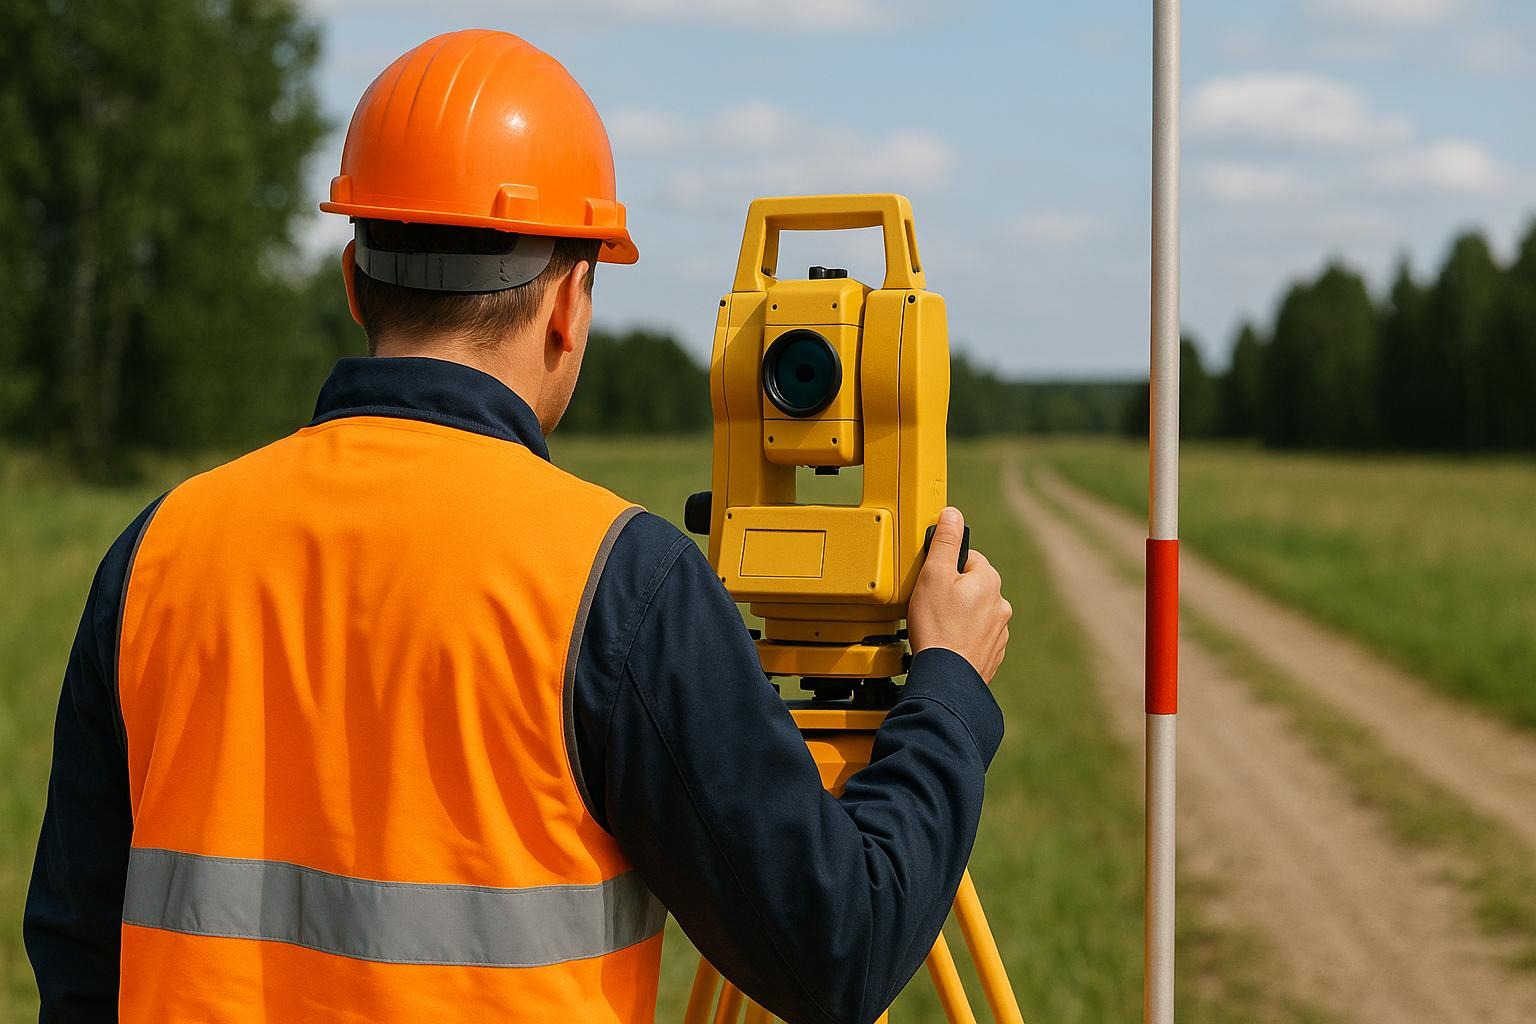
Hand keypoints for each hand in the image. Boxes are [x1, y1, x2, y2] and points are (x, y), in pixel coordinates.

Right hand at [908, 507, 1010, 682]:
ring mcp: (999, 631)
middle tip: (931, 605)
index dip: (945, 567)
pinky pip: (976, 637)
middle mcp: (1000, 604)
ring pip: (975, 613)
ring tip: (937, 627)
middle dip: (952, 592)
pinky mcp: (993, 654)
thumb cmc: (937, 626)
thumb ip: (945, 541)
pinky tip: (946, 643)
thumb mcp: (934, 574)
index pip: (967, 559)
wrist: (946, 677)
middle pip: (971, 586)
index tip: (932, 581)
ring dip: (959, 616)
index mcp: (989, 580)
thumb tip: (952, 514)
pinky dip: (963, 638)